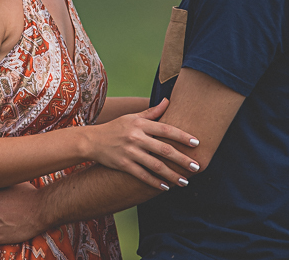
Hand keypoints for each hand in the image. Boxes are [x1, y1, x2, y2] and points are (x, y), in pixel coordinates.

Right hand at [85, 98, 200, 189]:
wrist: (92, 141)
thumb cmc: (115, 127)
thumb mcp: (132, 117)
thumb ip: (151, 112)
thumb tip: (168, 100)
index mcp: (140, 124)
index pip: (166, 129)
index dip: (182, 136)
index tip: (197, 143)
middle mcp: (136, 137)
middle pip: (164, 149)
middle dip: (182, 159)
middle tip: (197, 167)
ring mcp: (129, 152)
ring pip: (155, 165)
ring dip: (172, 175)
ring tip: (185, 181)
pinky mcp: (123, 165)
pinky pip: (142, 175)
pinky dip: (155, 182)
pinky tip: (165, 187)